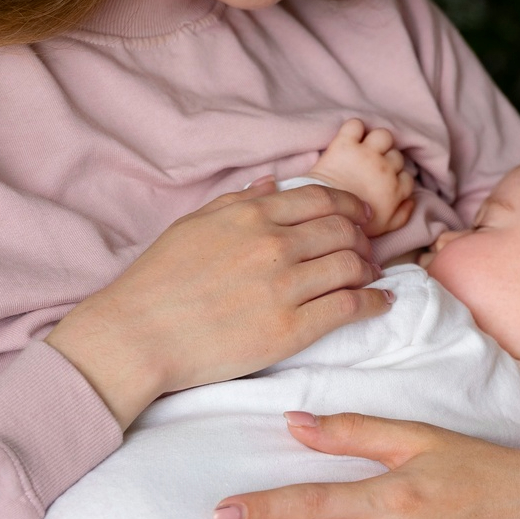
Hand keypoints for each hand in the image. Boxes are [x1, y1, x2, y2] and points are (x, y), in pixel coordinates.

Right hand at [47, 181, 390, 427]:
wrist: (138, 335)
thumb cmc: (158, 281)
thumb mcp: (192, 226)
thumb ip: (237, 201)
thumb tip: (273, 183)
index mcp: (251, 215)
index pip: (322, 199)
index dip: (350, 206)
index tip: (360, 216)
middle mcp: (274, 244)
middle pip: (343, 231)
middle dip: (362, 238)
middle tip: (366, 249)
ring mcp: (285, 287)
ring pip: (352, 266)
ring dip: (369, 269)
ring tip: (370, 276)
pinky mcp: (290, 329)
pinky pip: (349, 307)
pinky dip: (374, 302)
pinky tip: (381, 302)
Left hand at [308, 119, 416, 237]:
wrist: (324, 214)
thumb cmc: (354, 224)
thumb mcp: (386, 227)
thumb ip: (403, 215)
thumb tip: (411, 201)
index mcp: (396, 190)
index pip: (408, 177)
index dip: (397, 179)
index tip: (384, 184)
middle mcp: (385, 169)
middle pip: (397, 156)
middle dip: (387, 161)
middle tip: (372, 170)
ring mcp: (366, 155)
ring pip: (383, 135)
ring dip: (377, 141)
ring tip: (366, 150)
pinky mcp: (345, 145)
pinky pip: (356, 125)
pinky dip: (354, 128)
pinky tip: (350, 138)